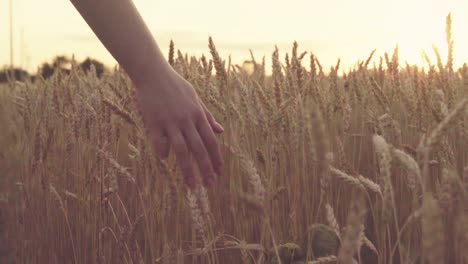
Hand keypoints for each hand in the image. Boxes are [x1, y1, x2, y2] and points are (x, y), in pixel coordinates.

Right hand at [136, 67, 223, 188]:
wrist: (153, 73)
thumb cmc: (176, 86)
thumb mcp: (196, 99)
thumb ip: (208, 116)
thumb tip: (221, 131)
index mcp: (198, 115)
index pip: (211, 141)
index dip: (216, 158)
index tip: (219, 172)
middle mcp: (187, 120)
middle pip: (199, 149)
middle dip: (206, 169)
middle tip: (210, 186)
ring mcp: (171, 122)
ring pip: (182, 150)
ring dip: (188, 170)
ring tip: (192, 186)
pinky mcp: (155, 122)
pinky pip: (160, 142)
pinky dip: (163, 152)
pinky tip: (164, 158)